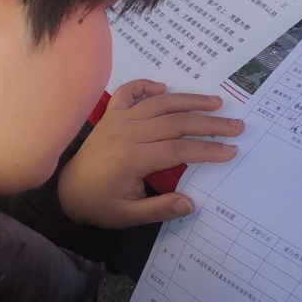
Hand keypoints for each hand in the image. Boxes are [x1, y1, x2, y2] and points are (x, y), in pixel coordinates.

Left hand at [57, 79, 243, 228]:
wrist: (66, 191)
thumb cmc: (99, 205)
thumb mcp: (128, 216)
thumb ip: (160, 209)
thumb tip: (191, 204)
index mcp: (133, 158)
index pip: (179, 150)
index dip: (207, 150)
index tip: (231, 150)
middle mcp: (127, 133)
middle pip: (175, 122)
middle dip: (209, 124)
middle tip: (235, 125)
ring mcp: (117, 120)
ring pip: (159, 104)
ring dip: (188, 100)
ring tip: (215, 102)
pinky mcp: (110, 115)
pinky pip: (128, 92)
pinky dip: (145, 85)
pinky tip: (163, 87)